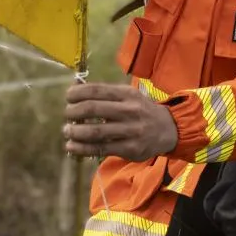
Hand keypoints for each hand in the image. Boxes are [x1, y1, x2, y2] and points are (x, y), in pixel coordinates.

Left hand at [63, 83, 178, 161]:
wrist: (168, 129)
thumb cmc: (140, 110)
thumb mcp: (128, 96)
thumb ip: (105, 93)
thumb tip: (75, 87)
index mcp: (127, 94)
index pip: (96, 90)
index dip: (77, 93)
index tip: (68, 96)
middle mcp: (129, 110)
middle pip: (93, 109)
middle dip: (73, 111)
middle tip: (67, 114)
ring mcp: (130, 131)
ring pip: (95, 132)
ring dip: (75, 132)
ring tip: (67, 131)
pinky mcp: (130, 149)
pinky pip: (100, 149)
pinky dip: (82, 148)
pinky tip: (71, 146)